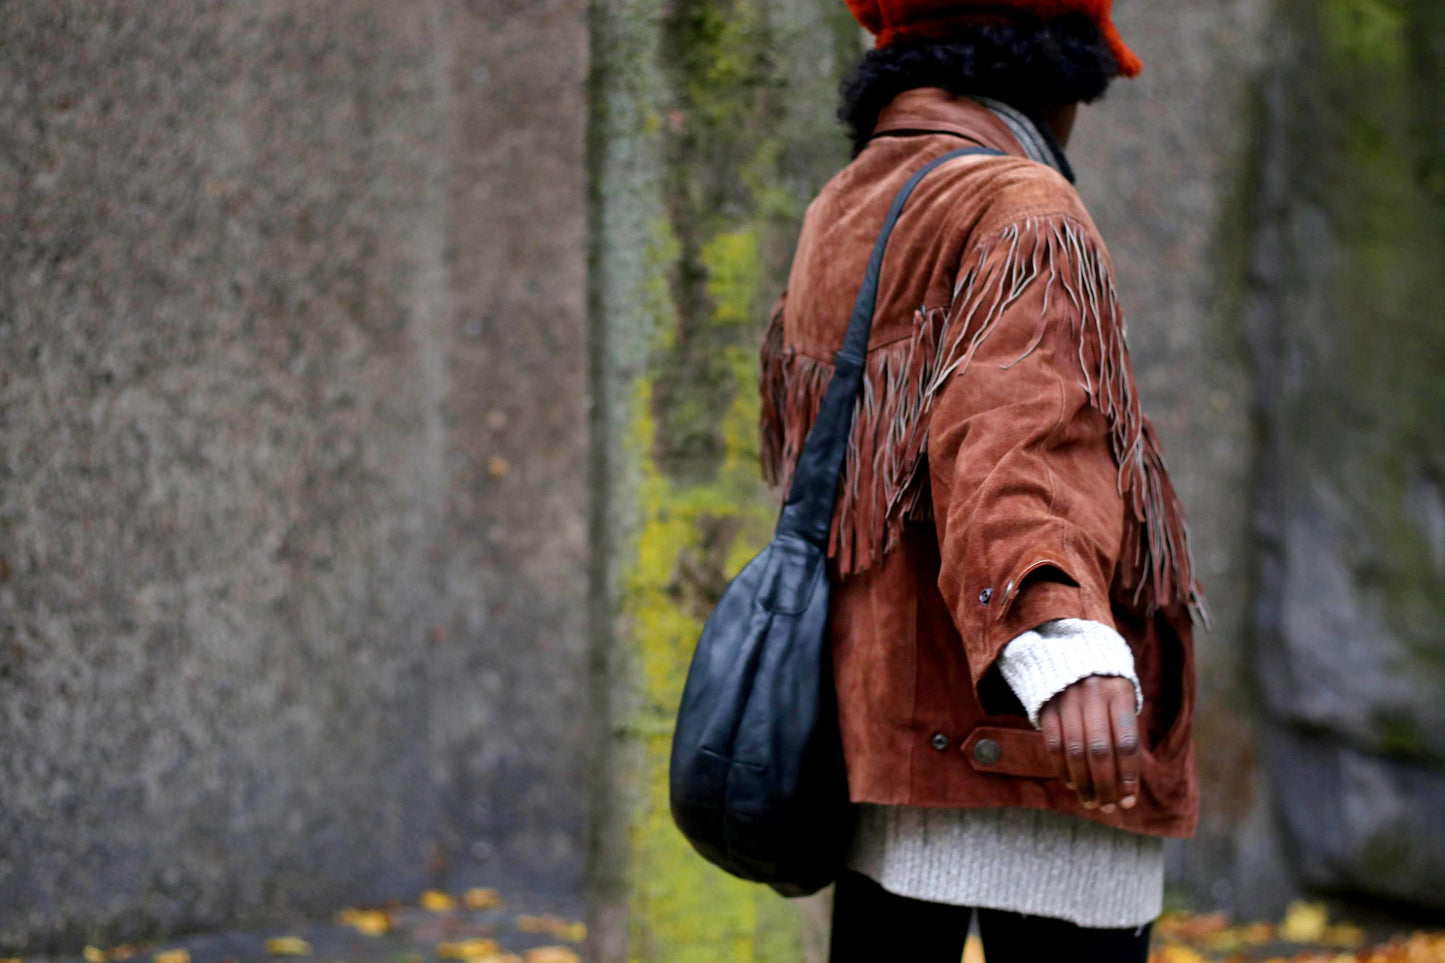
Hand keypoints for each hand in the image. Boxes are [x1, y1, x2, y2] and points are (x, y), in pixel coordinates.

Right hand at [1038, 675, 1138, 812]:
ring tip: (1092, 802)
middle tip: (1109, 807)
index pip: (1126, 742)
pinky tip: (1072, 784)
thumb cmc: (1105, 687)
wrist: (1070, 653)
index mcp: (1119, 692)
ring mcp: (1067, 699)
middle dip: (1106, 784)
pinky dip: (1062, 769)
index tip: (1129, 800)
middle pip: (1100, 751)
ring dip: (1084, 783)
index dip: (1128, 775)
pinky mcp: (1047, 706)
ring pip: (1075, 751)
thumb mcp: (1122, 698)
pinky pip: (1054, 744)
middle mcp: (1093, 695)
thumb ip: (1125, 732)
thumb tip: (1127, 785)